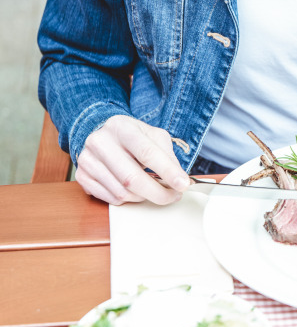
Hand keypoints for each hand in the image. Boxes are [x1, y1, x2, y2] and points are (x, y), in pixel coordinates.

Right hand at [75, 115, 190, 205]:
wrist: (100, 132)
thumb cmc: (131, 136)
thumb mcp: (152, 135)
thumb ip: (167, 155)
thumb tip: (180, 180)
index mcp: (121, 128)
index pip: (147, 153)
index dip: (167, 171)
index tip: (183, 185)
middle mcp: (100, 142)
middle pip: (132, 179)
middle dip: (158, 193)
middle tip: (173, 196)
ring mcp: (88, 160)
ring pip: (122, 192)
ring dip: (144, 197)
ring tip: (153, 190)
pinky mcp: (82, 176)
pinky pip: (111, 199)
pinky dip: (128, 199)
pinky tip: (134, 190)